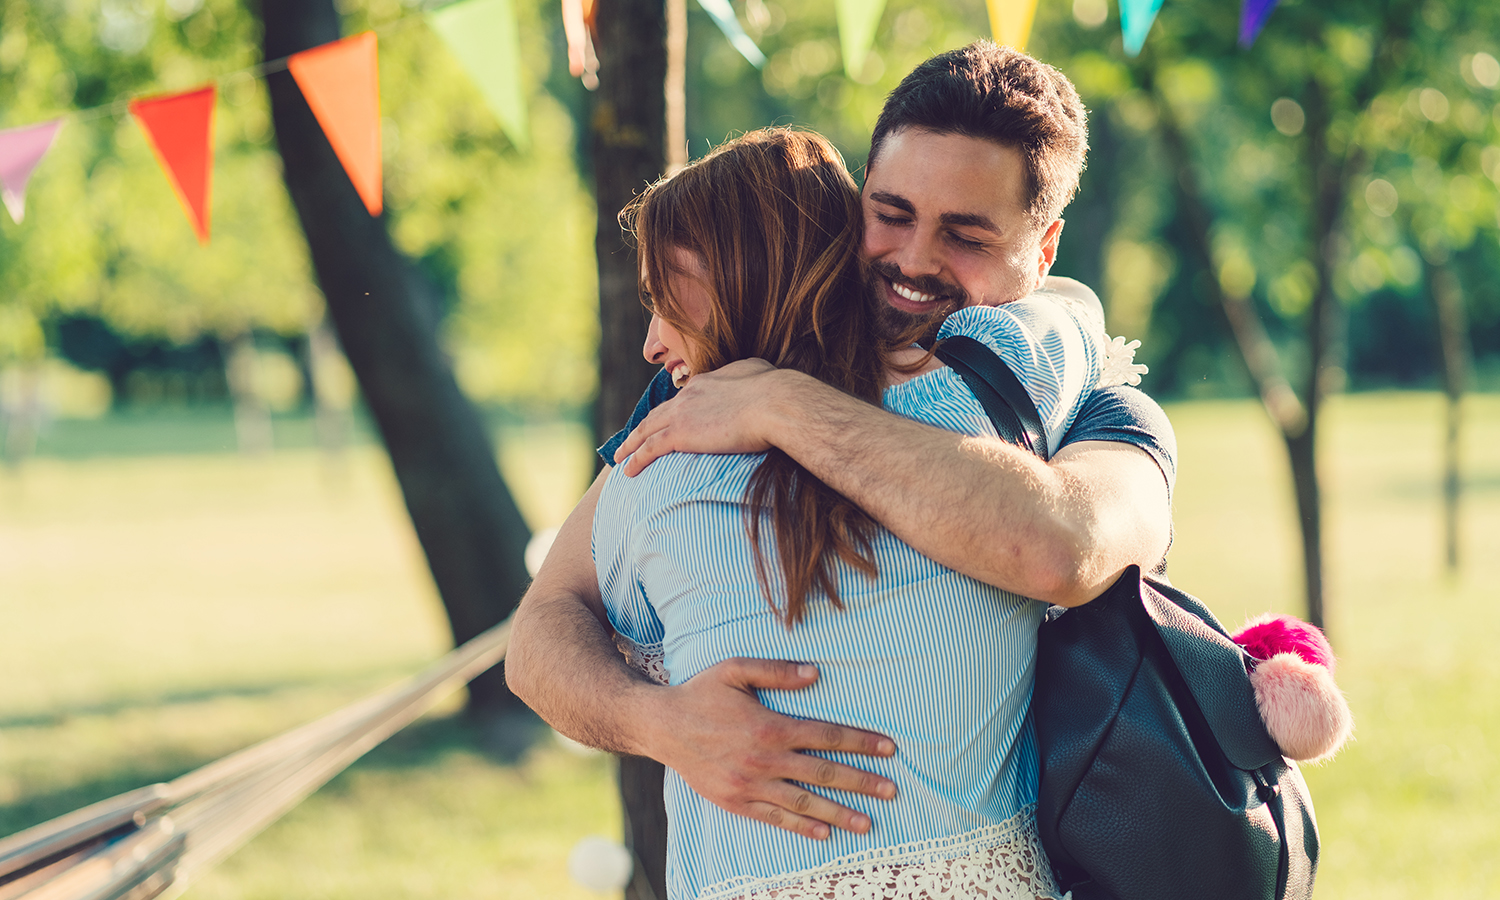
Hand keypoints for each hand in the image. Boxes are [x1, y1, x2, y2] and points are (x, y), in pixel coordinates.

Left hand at [614, 359, 779, 474]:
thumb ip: (749, 376)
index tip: (667, 422)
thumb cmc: (777, 391)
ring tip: (621, 457)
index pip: (684, 399)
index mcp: (707, 381)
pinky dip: (636, 459)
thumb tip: (754, 376)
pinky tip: (628, 470)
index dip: (672, 411)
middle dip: (642, 427)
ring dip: (631, 444)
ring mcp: (682, 413)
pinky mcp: (681, 434)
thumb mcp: (760, 373)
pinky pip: (650, 448)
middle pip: (658, 414)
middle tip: (630, 440)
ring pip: (646, 430)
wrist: (775, 403)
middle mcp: (689, 394)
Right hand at [642, 657, 897, 839]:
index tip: (890, 749)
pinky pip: (775, 819)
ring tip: (868, 823)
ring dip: (839, 813)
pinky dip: (801, 828)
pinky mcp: (736, 802)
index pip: (827, 735)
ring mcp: (751, 785)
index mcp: (770, 726)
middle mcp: (765, 760)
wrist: (661, 727)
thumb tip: (816, 673)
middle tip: (892, 790)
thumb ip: (777, 670)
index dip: (861, 742)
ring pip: (804, 803)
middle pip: (824, 773)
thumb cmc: (701, 693)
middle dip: (862, 782)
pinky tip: (824, 833)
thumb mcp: (735, 669)